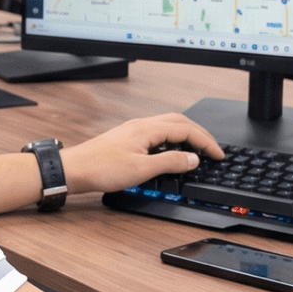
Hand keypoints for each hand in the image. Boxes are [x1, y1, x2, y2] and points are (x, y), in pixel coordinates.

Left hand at [60, 113, 223, 194]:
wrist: (74, 169)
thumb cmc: (101, 168)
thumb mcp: (142, 170)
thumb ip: (170, 162)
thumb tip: (193, 158)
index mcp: (147, 129)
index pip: (186, 129)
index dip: (205, 141)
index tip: (218, 153)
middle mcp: (141, 125)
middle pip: (179, 122)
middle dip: (199, 134)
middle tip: (213, 148)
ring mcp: (134, 130)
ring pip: (168, 125)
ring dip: (186, 134)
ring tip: (197, 148)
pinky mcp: (127, 138)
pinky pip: (157, 132)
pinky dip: (172, 138)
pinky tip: (172, 150)